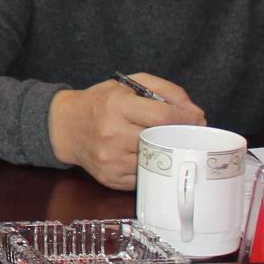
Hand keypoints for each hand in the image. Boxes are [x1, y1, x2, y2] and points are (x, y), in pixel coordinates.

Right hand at [48, 73, 204, 189]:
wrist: (65, 127)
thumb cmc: (101, 102)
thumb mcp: (129, 85)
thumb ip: (165, 91)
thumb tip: (195, 113)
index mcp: (116, 106)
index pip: (163, 116)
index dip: (186, 119)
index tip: (197, 119)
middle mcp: (112, 134)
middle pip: (162, 140)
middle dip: (179, 136)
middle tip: (186, 133)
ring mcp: (111, 160)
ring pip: (156, 161)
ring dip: (165, 153)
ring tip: (164, 143)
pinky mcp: (110, 178)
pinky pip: (144, 176)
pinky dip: (150, 167)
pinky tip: (146, 156)